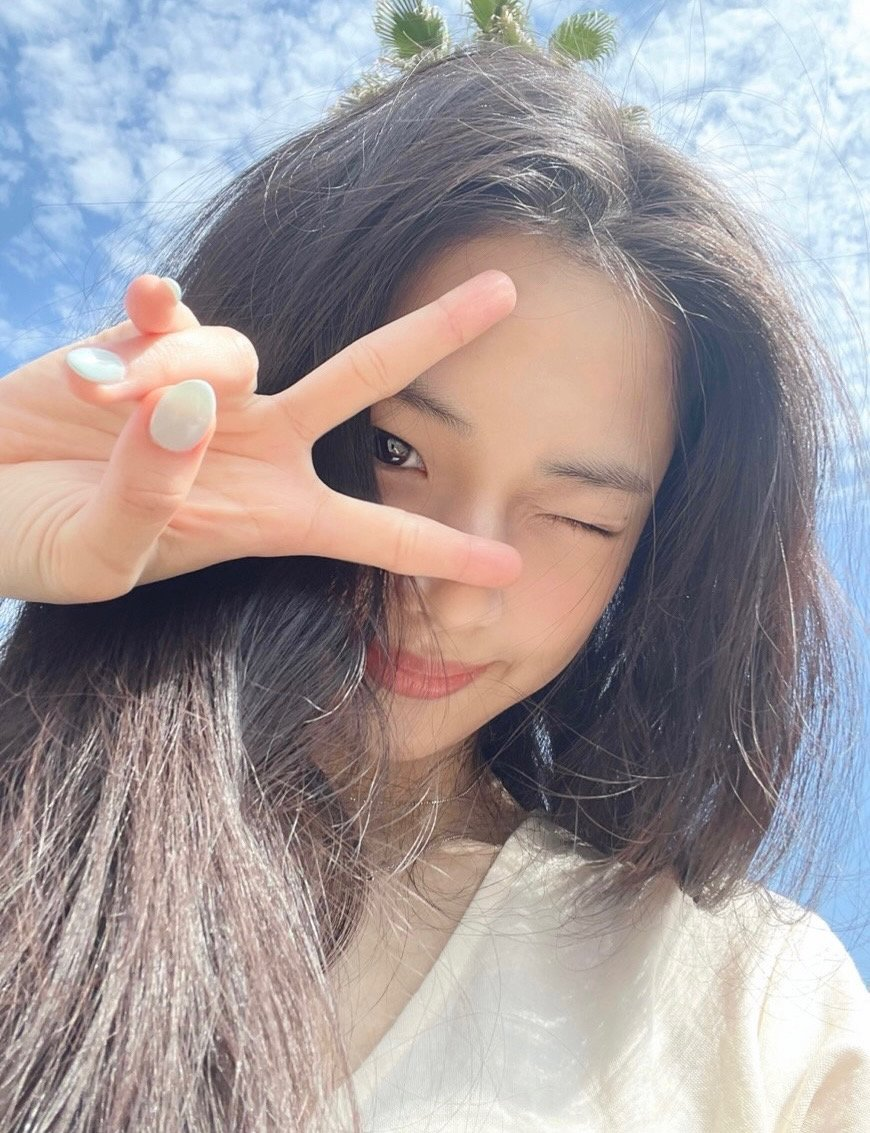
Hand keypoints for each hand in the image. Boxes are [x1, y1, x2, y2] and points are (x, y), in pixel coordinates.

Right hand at [0, 271, 521, 604]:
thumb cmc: (36, 546)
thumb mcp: (96, 556)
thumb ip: (150, 493)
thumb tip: (193, 405)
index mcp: (264, 516)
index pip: (370, 534)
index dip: (439, 549)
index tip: (511, 564)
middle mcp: (254, 445)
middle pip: (364, 381)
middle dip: (433, 337)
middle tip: (508, 292)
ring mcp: (205, 389)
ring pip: (233, 349)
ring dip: (171, 370)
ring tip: (97, 404)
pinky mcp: (148, 342)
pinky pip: (175, 309)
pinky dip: (156, 310)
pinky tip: (137, 305)